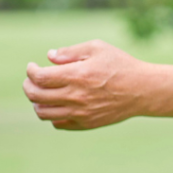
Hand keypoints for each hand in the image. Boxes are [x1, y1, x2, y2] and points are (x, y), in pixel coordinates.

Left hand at [23, 40, 150, 129]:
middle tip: (33, 80)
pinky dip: (53, 115)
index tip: (33, 67)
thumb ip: (71, 51)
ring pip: (43, 113)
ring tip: (43, 94)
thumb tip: (49, 57)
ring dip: (37, 103)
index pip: (39, 77)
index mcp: (76, 75)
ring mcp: (81, 112)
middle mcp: (75, 96)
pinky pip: (58, 124)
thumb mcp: (98, 48)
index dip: (30, 71)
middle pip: (36, 96)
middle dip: (28, 86)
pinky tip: (60, 105)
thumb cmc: (122, 65)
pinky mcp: (87, 123)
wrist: (144, 90)